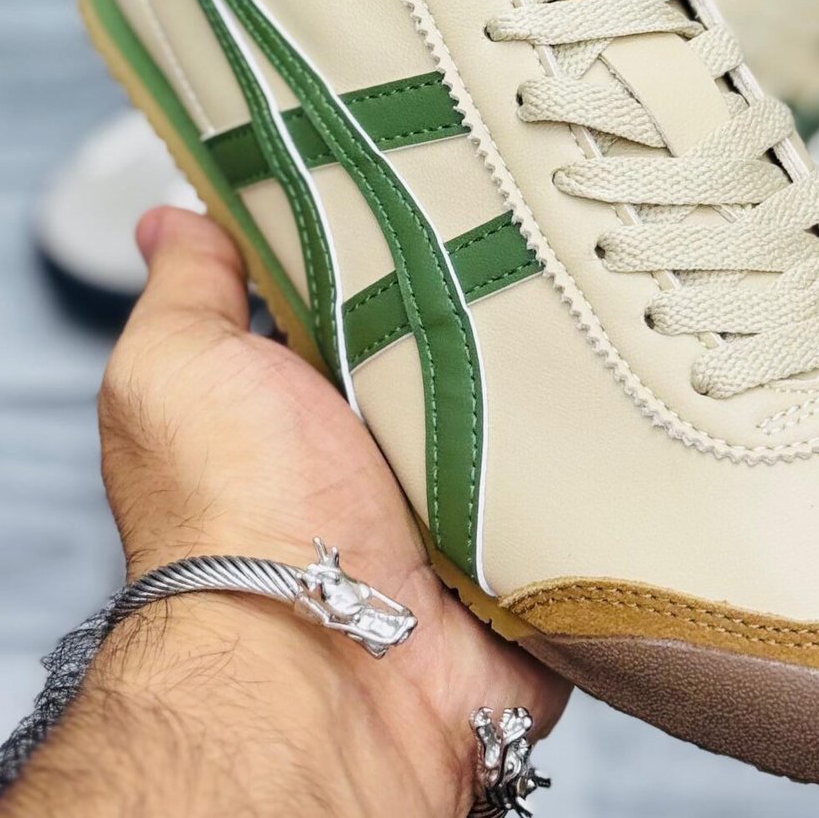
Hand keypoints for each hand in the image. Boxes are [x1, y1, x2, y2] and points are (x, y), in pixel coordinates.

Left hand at [96, 206, 569, 817]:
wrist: (330, 665)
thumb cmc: (237, 514)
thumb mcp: (179, 365)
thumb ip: (188, 287)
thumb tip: (172, 216)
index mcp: (303, 400)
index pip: (364, 287)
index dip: (400, 226)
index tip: (449, 152)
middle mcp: (384, 454)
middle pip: (465, 340)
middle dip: (503, 288)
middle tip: (555, 208)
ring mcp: (468, 507)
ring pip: (541, 409)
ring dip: (568, 365)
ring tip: (619, 277)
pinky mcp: (539, 558)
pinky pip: (598, 488)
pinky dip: (616, 450)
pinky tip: (647, 380)